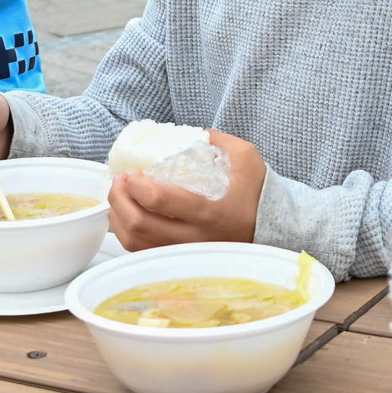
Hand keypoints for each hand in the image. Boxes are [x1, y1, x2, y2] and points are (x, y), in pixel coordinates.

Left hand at [108, 131, 265, 250]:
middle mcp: (194, 238)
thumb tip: (190, 132)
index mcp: (209, 212)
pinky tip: (126, 219)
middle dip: (119, 201)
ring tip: (118, 199)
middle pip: (140, 226)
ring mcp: (186, 253)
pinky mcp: (181, 260)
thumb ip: (219, 140)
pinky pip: (143, 253)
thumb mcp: (246, 158)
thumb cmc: (258, 193)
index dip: (136, 186)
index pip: (160, 201)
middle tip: (118, 183)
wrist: (273, 228)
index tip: (129, 172)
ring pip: (136, 244)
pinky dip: (128, 236)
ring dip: (118, 220)